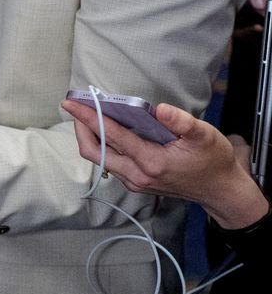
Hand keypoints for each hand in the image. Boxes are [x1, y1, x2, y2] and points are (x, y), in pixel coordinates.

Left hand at [65, 98, 269, 229]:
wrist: (221, 190)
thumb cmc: (214, 161)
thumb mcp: (205, 137)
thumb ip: (182, 123)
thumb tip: (160, 109)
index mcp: (151, 162)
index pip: (112, 136)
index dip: (89, 117)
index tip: (72, 102)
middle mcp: (137, 175)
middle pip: (95, 152)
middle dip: (81, 128)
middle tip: (76, 107)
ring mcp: (135, 182)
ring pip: (100, 160)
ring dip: (91, 137)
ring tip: (89, 115)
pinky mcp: (137, 184)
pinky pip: (111, 164)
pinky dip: (104, 146)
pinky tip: (108, 131)